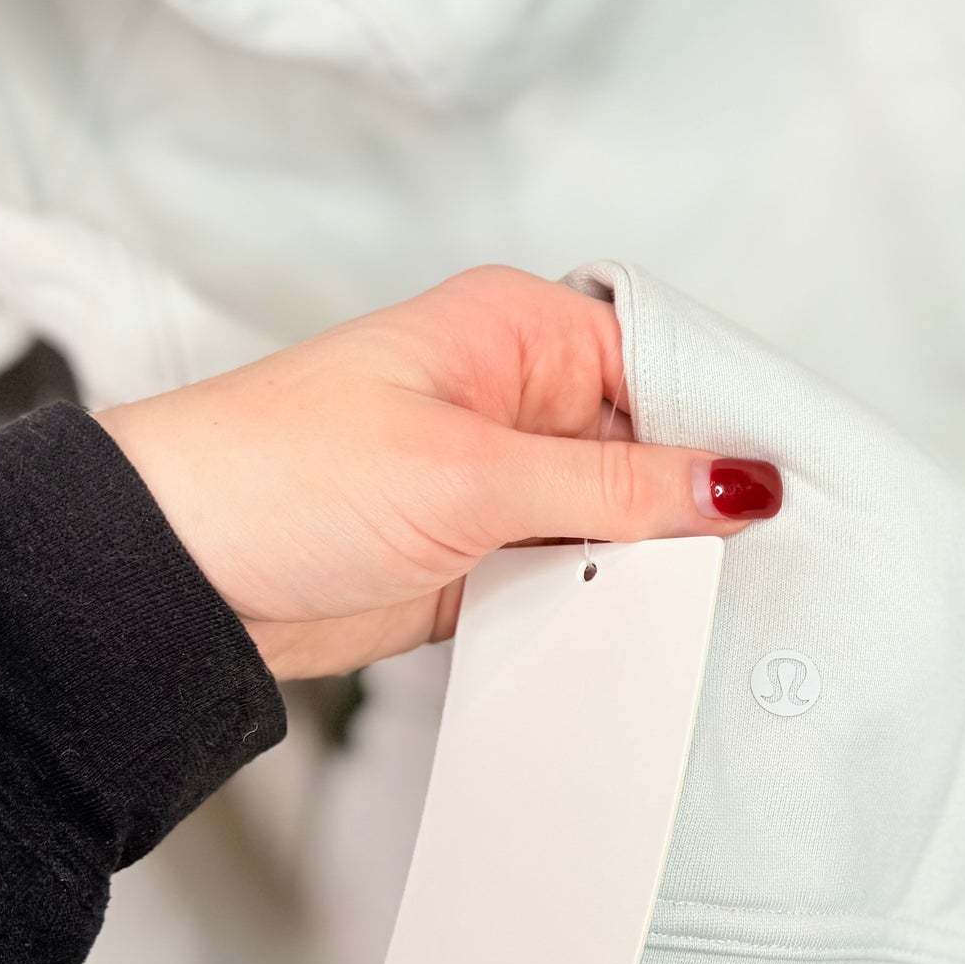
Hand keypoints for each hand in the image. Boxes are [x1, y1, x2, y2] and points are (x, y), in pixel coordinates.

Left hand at [93, 267, 781, 677]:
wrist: (172, 577)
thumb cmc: (279, 476)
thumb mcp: (476, 476)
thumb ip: (621, 487)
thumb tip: (743, 479)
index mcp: (519, 331)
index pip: (665, 360)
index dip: (729, 421)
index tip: (792, 486)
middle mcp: (516, 398)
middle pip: (651, 449)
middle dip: (692, 507)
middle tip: (754, 563)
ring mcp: (496, 483)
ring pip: (616, 524)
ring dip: (642, 566)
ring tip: (692, 606)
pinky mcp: (476, 559)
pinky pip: (570, 580)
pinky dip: (596, 608)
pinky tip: (629, 632)